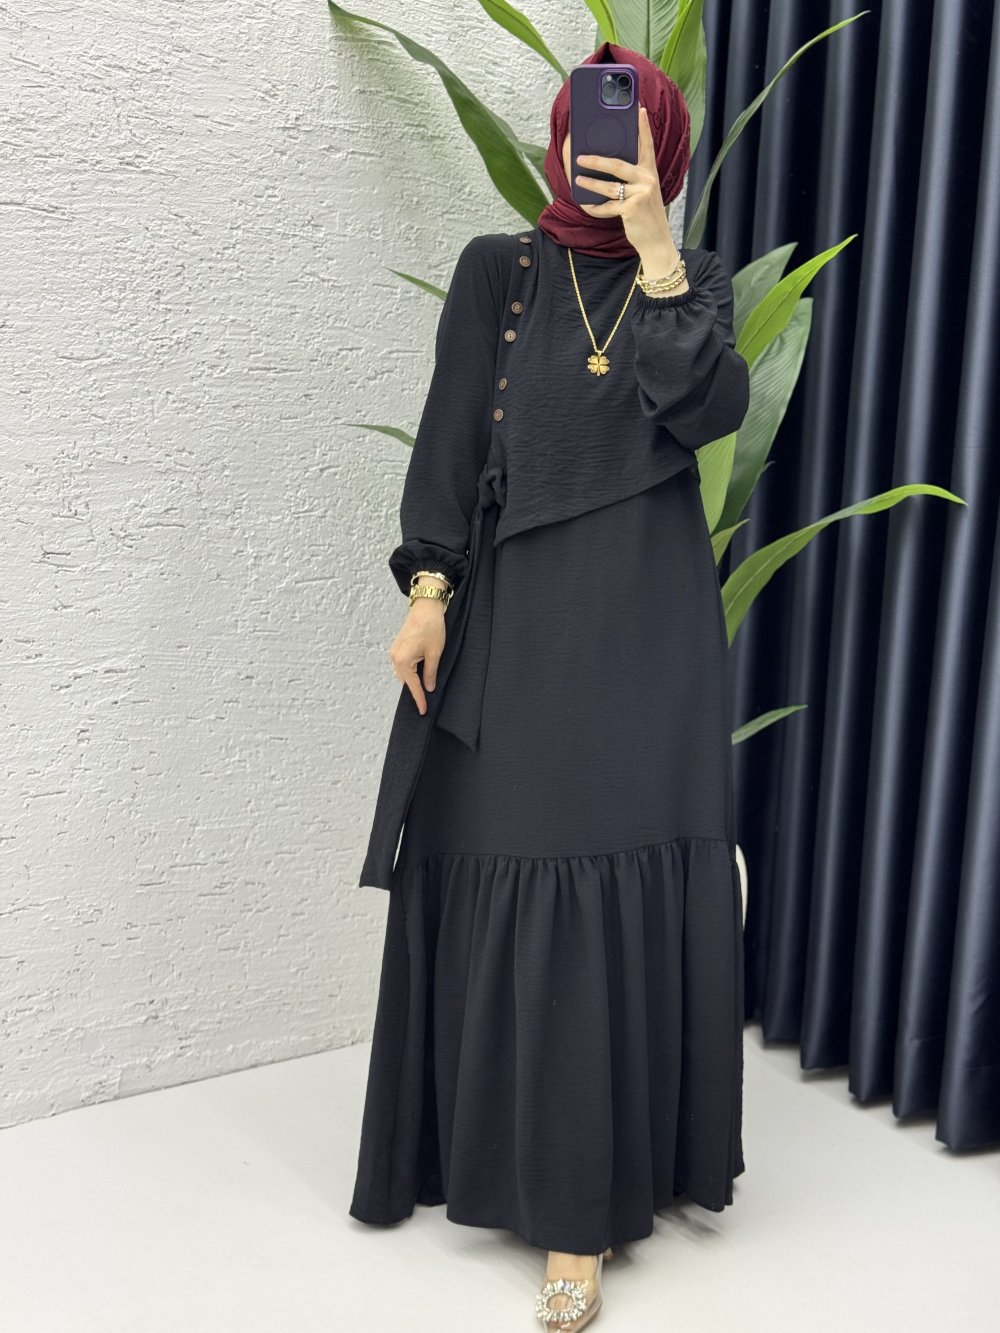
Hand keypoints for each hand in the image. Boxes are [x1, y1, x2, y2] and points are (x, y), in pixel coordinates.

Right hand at [390, 600, 445, 715]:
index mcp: (403, 660)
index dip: (419, 699)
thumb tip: (429, 687)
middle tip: (426, 701)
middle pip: (405, 681)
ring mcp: (394, 652)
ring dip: (413, 679)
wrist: (425, 607)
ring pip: (403, 673)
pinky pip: (401, 665)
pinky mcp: (397, 647)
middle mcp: (395, 657)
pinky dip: (410, 671)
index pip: (413, 686)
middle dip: (415, 689)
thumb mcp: (435, 653)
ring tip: (425, 685)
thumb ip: (430, 672)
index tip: (422, 711)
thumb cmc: (431, 627)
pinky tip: (420, 672)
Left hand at [572, 103, 676, 260]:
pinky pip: (608, 207)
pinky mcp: (633, 209)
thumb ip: (631, 180)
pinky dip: (596, 208)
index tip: (639, 108)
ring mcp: (641, 194)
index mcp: (650, 173)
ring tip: (577, 180)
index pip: (646, 145)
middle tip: (580, 157)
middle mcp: (647, 180)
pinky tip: (587, 206)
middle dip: (597, 160)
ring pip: (609, 186)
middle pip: (618, 165)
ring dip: (591, 184)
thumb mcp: (643, 193)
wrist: (657, 241)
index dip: (643, 127)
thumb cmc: (646, 215)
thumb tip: (606, 168)